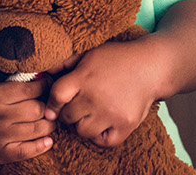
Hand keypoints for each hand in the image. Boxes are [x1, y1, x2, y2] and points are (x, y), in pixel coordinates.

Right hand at [0, 53, 58, 163]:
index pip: (30, 89)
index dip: (44, 84)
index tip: (48, 82)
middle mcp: (0, 116)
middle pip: (37, 109)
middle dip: (49, 104)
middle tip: (53, 100)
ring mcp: (0, 137)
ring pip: (36, 130)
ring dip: (49, 124)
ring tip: (52, 117)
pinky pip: (25, 152)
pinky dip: (40, 147)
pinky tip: (48, 140)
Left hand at [45, 38, 171, 147]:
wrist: (151, 67)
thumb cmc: (117, 59)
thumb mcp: (90, 53)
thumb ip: (66, 63)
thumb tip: (44, 72)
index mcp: (84, 77)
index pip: (56, 96)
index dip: (52, 103)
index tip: (55, 106)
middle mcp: (95, 96)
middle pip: (67, 116)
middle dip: (69, 113)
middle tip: (78, 107)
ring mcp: (110, 113)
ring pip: (82, 131)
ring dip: (83, 125)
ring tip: (91, 115)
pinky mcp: (125, 125)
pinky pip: (103, 141)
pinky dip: (100, 136)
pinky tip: (103, 124)